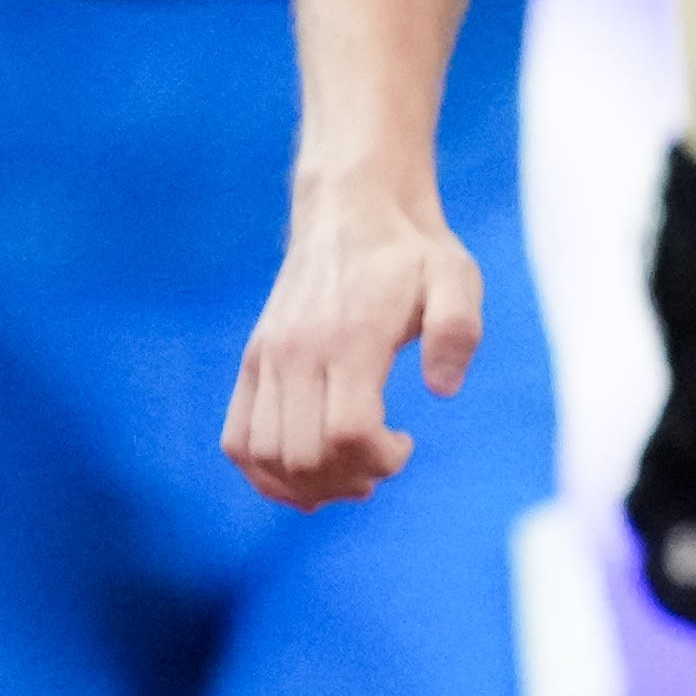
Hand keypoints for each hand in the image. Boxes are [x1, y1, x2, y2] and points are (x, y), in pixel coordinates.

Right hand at [226, 168, 480, 508]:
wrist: (350, 211)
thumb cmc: (411, 253)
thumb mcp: (456, 278)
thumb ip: (458, 331)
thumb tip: (443, 391)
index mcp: (348, 338)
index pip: (347, 432)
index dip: (379, 459)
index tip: (407, 444)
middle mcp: (296, 352)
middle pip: (303, 455)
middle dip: (349, 479)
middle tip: (382, 462)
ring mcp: (267, 358)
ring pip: (264, 455)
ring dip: (309, 484)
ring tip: (350, 471)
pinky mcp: (252, 361)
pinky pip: (236, 438)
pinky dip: (263, 473)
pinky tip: (305, 478)